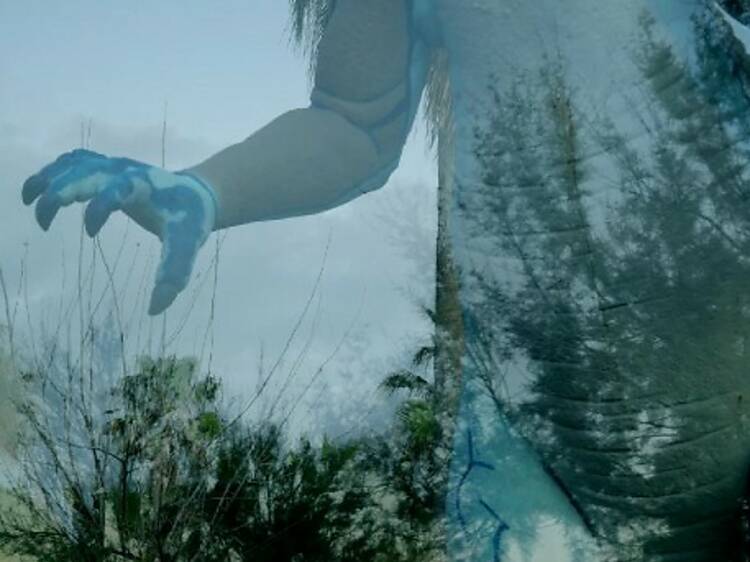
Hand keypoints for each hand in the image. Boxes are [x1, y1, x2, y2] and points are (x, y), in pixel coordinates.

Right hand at [22, 149, 216, 314]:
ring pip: (73, 163)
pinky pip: (75, 162)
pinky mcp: (108, 168)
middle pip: (85, 171)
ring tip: (28, 203)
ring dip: (48, 179)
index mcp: (144, 186)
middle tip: (44, 224)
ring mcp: (115, 166)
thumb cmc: (190, 220)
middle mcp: (125, 170)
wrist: (199, 195)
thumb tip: (153, 310)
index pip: (116, 189)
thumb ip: (173, 275)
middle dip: (60, 192)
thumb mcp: (187, 247)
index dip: (99, 209)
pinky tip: (39, 191)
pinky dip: (54, 172)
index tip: (91, 234)